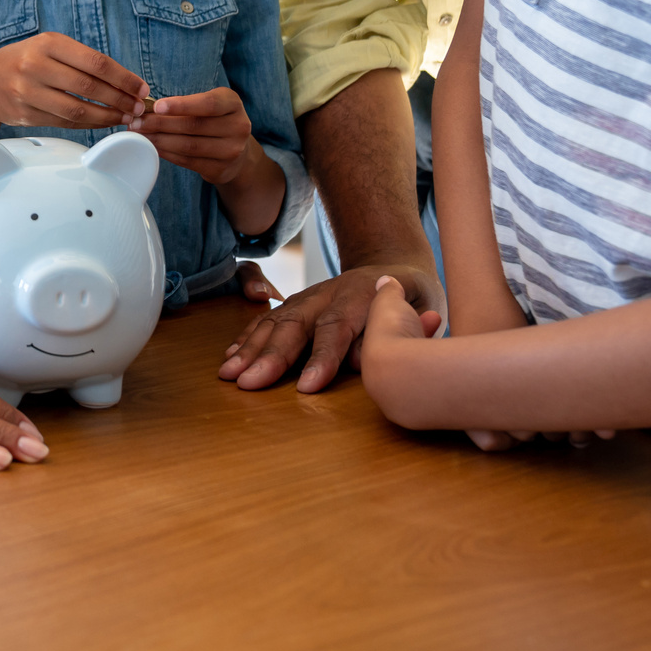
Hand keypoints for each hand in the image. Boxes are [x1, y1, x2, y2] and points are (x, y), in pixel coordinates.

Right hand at [0, 32, 147, 132]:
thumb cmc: (26, 62)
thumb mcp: (48, 47)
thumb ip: (81, 59)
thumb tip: (125, 80)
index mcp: (48, 43)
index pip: (95, 61)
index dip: (123, 77)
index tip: (141, 88)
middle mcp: (35, 65)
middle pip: (89, 87)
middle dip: (119, 99)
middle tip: (137, 107)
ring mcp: (28, 92)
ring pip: (78, 109)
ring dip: (107, 116)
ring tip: (125, 117)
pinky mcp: (26, 115)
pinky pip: (66, 122)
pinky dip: (89, 124)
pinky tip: (103, 122)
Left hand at [139, 87, 283, 235]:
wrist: (238, 151)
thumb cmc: (214, 120)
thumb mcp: (208, 105)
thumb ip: (185, 104)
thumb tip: (147, 109)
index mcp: (233, 104)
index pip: (208, 104)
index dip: (181, 105)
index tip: (157, 106)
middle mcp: (238, 127)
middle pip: (194, 126)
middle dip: (160, 123)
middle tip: (137, 121)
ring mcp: (231, 151)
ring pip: (189, 146)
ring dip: (160, 140)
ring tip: (140, 135)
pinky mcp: (221, 170)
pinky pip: (188, 161)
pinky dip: (168, 154)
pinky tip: (154, 147)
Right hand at [216, 261, 441, 391]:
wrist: (395, 263)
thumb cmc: (412, 298)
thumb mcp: (421, 309)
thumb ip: (394, 334)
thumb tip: (362, 360)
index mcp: (362, 293)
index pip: (337, 327)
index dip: (322, 357)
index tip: (307, 387)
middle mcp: (329, 292)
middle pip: (296, 323)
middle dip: (271, 356)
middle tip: (250, 384)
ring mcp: (309, 294)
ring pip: (275, 320)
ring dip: (250, 348)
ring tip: (229, 374)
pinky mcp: (296, 301)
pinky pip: (267, 317)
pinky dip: (247, 337)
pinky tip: (231, 356)